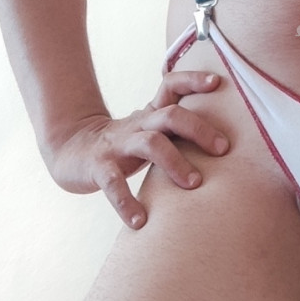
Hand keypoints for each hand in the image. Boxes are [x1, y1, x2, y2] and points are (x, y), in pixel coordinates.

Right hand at [47, 70, 228, 228]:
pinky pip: (113, 183)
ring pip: (150, 144)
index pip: (172, 85)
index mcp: (152, 114)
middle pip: (172, 115)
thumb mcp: (151, 130)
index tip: (217, 82)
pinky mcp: (98, 167)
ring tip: (194, 185)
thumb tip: (229, 144)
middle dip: (200, 129)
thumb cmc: (125, 145)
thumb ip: (180, 131)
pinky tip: (140, 221)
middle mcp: (138, 125)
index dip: (193, 79)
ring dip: (175, 163)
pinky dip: (126, 202)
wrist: (70, 150)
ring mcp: (118, 145)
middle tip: (224, 150)